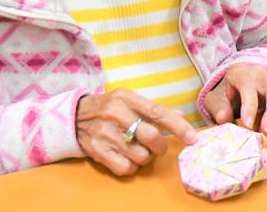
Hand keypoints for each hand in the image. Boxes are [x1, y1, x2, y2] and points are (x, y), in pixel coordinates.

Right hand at [76, 89, 197, 176]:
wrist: (74, 117)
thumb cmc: (109, 107)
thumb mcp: (129, 99)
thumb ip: (154, 108)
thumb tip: (181, 116)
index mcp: (127, 98)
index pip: (158, 112)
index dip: (177, 126)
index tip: (191, 137)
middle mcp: (117, 115)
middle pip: (151, 137)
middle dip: (161, 146)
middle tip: (159, 147)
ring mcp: (106, 134)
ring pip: (141, 156)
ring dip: (146, 156)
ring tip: (139, 149)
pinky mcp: (97, 152)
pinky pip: (125, 168)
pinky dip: (132, 167)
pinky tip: (128, 158)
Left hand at [202, 64, 266, 135]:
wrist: (237, 85)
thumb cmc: (227, 93)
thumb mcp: (215, 99)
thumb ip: (218, 108)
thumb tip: (224, 118)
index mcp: (242, 73)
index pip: (249, 86)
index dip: (249, 106)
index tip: (247, 126)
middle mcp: (262, 74)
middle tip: (266, 131)